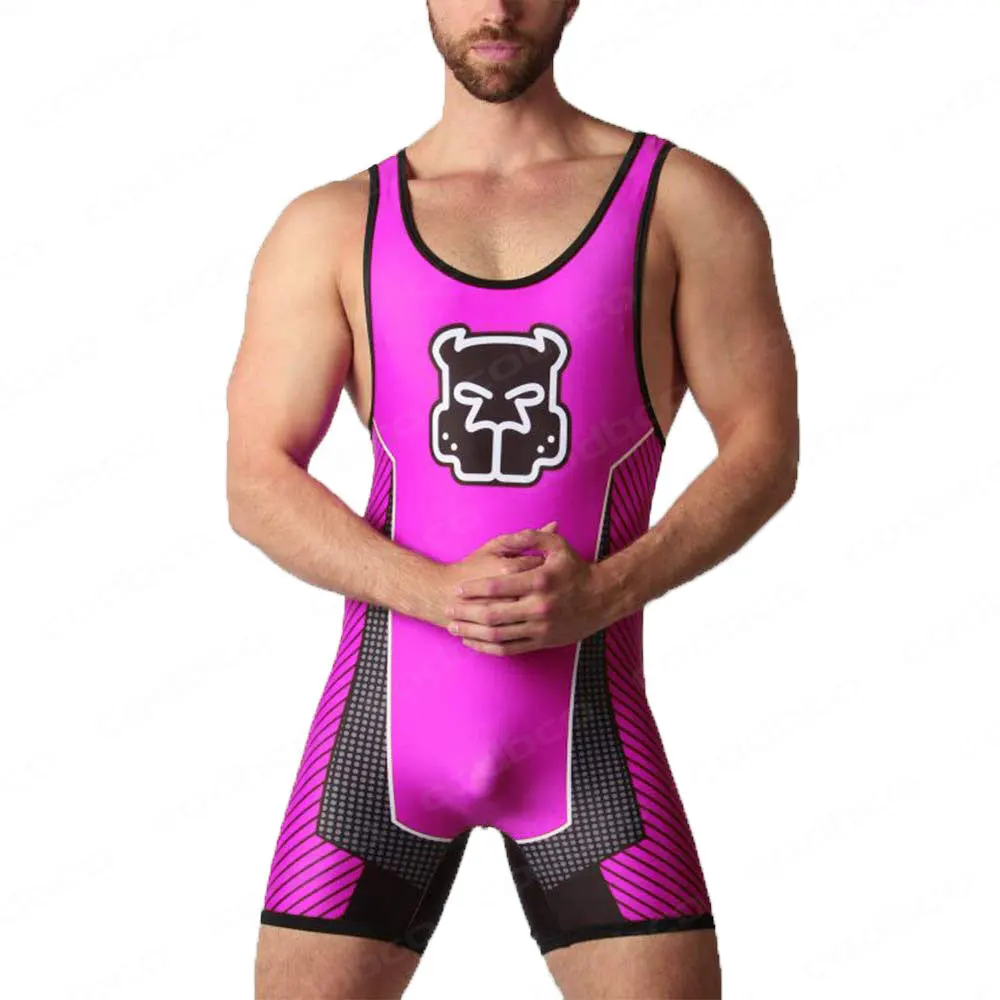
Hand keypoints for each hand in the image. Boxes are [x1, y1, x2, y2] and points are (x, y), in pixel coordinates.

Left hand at [444, 522, 613, 654]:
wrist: (602, 598)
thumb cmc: (575, 569)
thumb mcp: (556, 547)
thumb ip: (529, 538)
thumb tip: (507, 537)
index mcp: (540, 581)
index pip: (498, 587)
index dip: (474, 589)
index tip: (458, 589)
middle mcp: (540, 607)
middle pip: (493, 614)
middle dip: (466, 613)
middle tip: (448, 610)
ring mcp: (541, 628)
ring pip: (498, 635)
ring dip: (472, 633)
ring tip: (454, 628)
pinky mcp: (543, 642)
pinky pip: (510, 649)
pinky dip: (488, 648)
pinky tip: (473, 642)